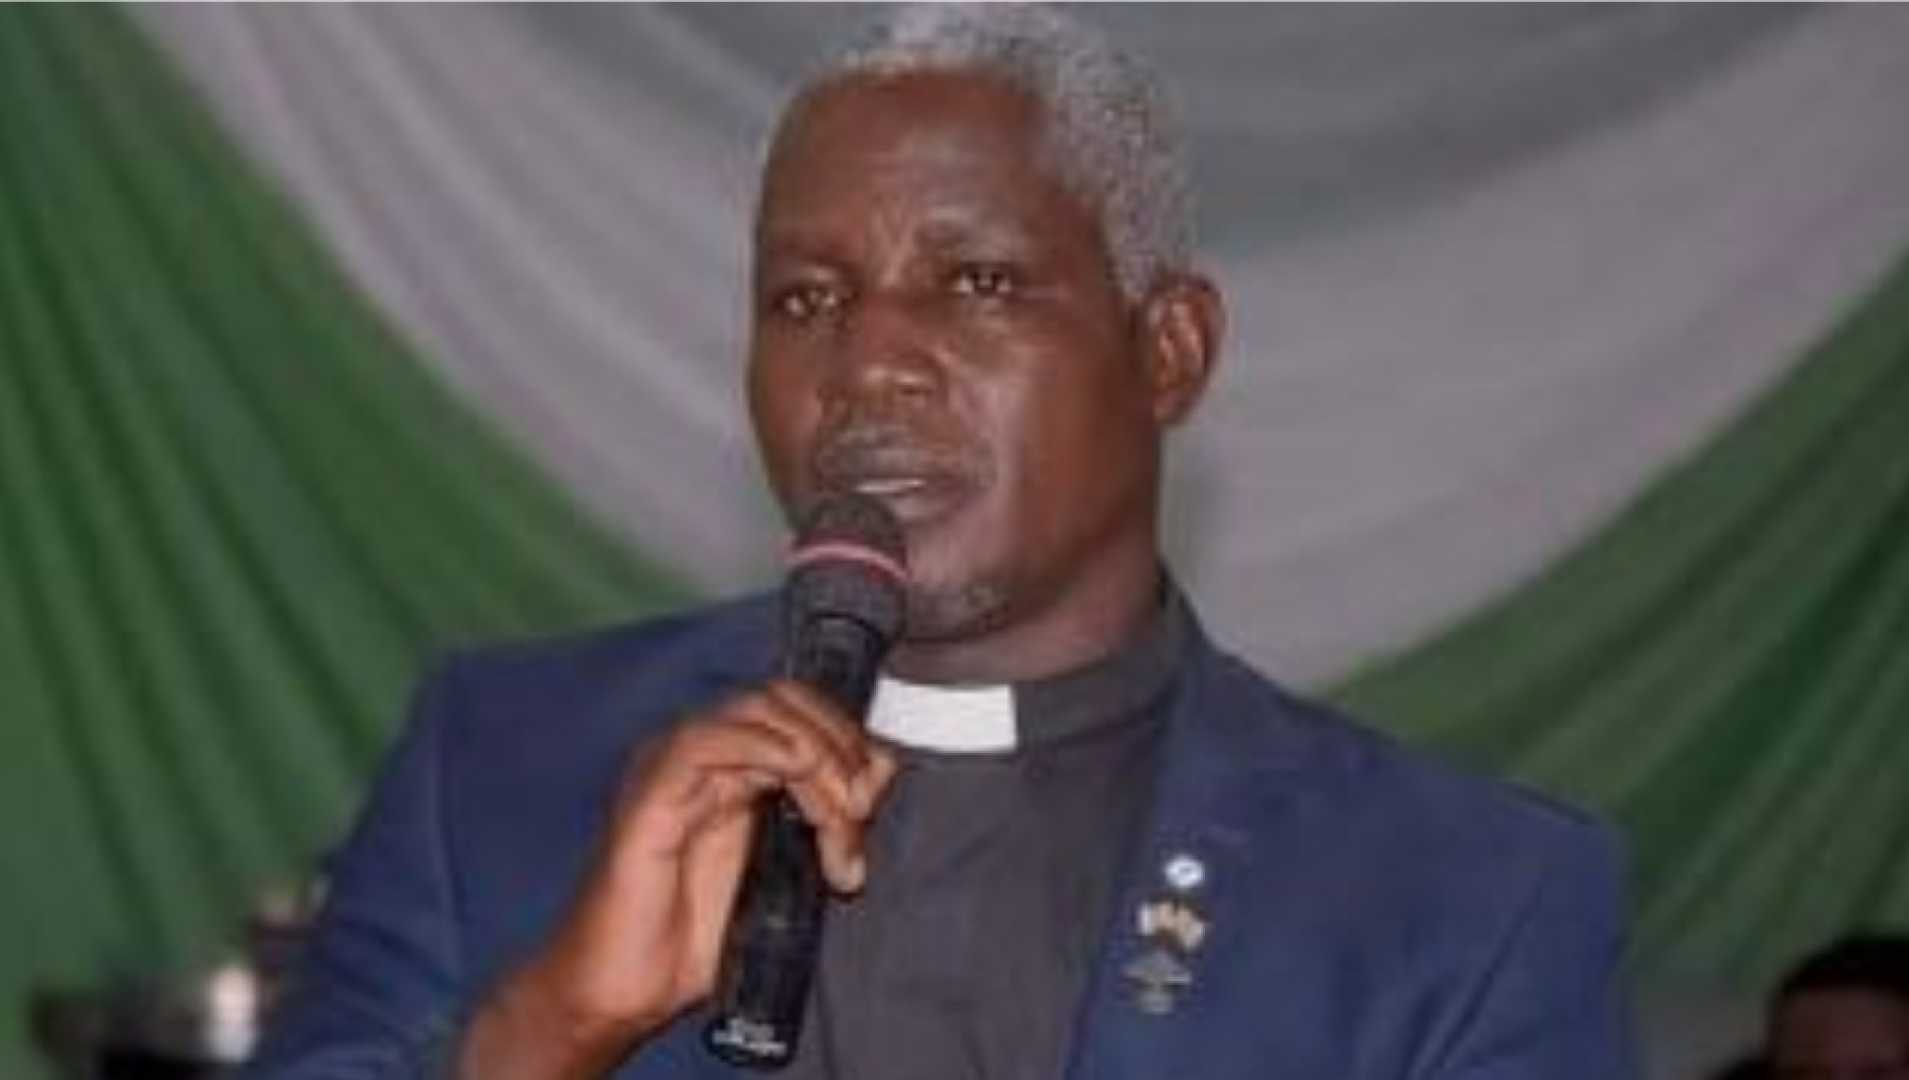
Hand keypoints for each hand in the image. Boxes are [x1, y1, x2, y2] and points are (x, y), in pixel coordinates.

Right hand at [456, 680, 898, 1078]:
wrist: (621, 992)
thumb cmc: (691, 939)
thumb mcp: (786, 870)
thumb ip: (828, 820)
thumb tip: (880, 770)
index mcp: (729, 767)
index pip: (798, 710)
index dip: (847, 738)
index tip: (872, 801)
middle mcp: (699, 756)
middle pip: (784, 700)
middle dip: (839, 746)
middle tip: (859, 813)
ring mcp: (669, 768)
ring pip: (756, 712)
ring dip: (815, 755)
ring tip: (837, 818)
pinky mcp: (648, 794)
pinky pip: (705, 741)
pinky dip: (763, 746)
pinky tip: (795, 774)